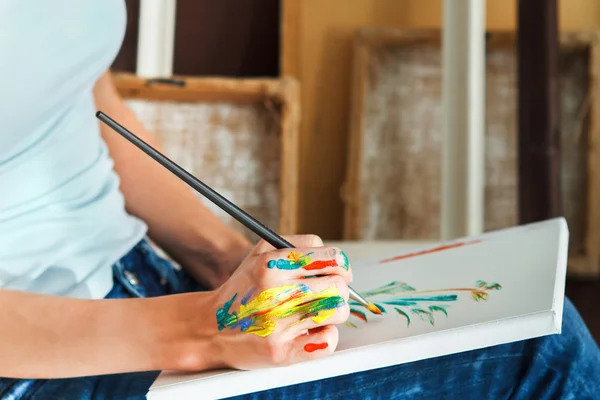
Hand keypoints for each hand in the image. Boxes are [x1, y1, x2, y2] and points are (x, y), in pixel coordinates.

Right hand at [208, 234, 351, 369]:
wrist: (209, 327)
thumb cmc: (244, 288)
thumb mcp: (261, 253)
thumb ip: (298, 245)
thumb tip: (337, 261)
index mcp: (272, 265)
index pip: (332, 259)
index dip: (341, 266)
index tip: (338, 272)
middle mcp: (275, 294)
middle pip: (339, 286)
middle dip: (338, 289)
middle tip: (326, 294)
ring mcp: (278, 326)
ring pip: (338, 312)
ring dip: (334, 312)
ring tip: (318, 312)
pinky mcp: (281, 353)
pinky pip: (328, 342)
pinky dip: (326, 336)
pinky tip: (312, 330)